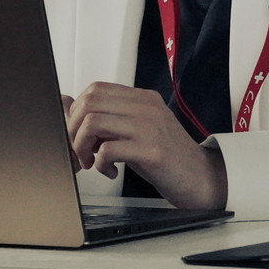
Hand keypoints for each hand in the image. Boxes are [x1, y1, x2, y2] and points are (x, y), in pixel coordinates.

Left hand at [65, 82, 227, 208]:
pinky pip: (108, 150)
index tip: (78, 134)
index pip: (95, 90)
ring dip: (82, 146)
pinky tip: (111, 172)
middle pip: (89, 102)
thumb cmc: (166, 157)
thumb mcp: (136, 130)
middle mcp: (146, 107)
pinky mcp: (152, 151)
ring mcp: (150, 127)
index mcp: (143, 98)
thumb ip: (108, 117)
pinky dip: (100, 164)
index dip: (77, 112)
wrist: (202, 179)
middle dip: (74, 129)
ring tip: (92, 162)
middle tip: (81, 151)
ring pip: (93, 123)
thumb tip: (66, 103)